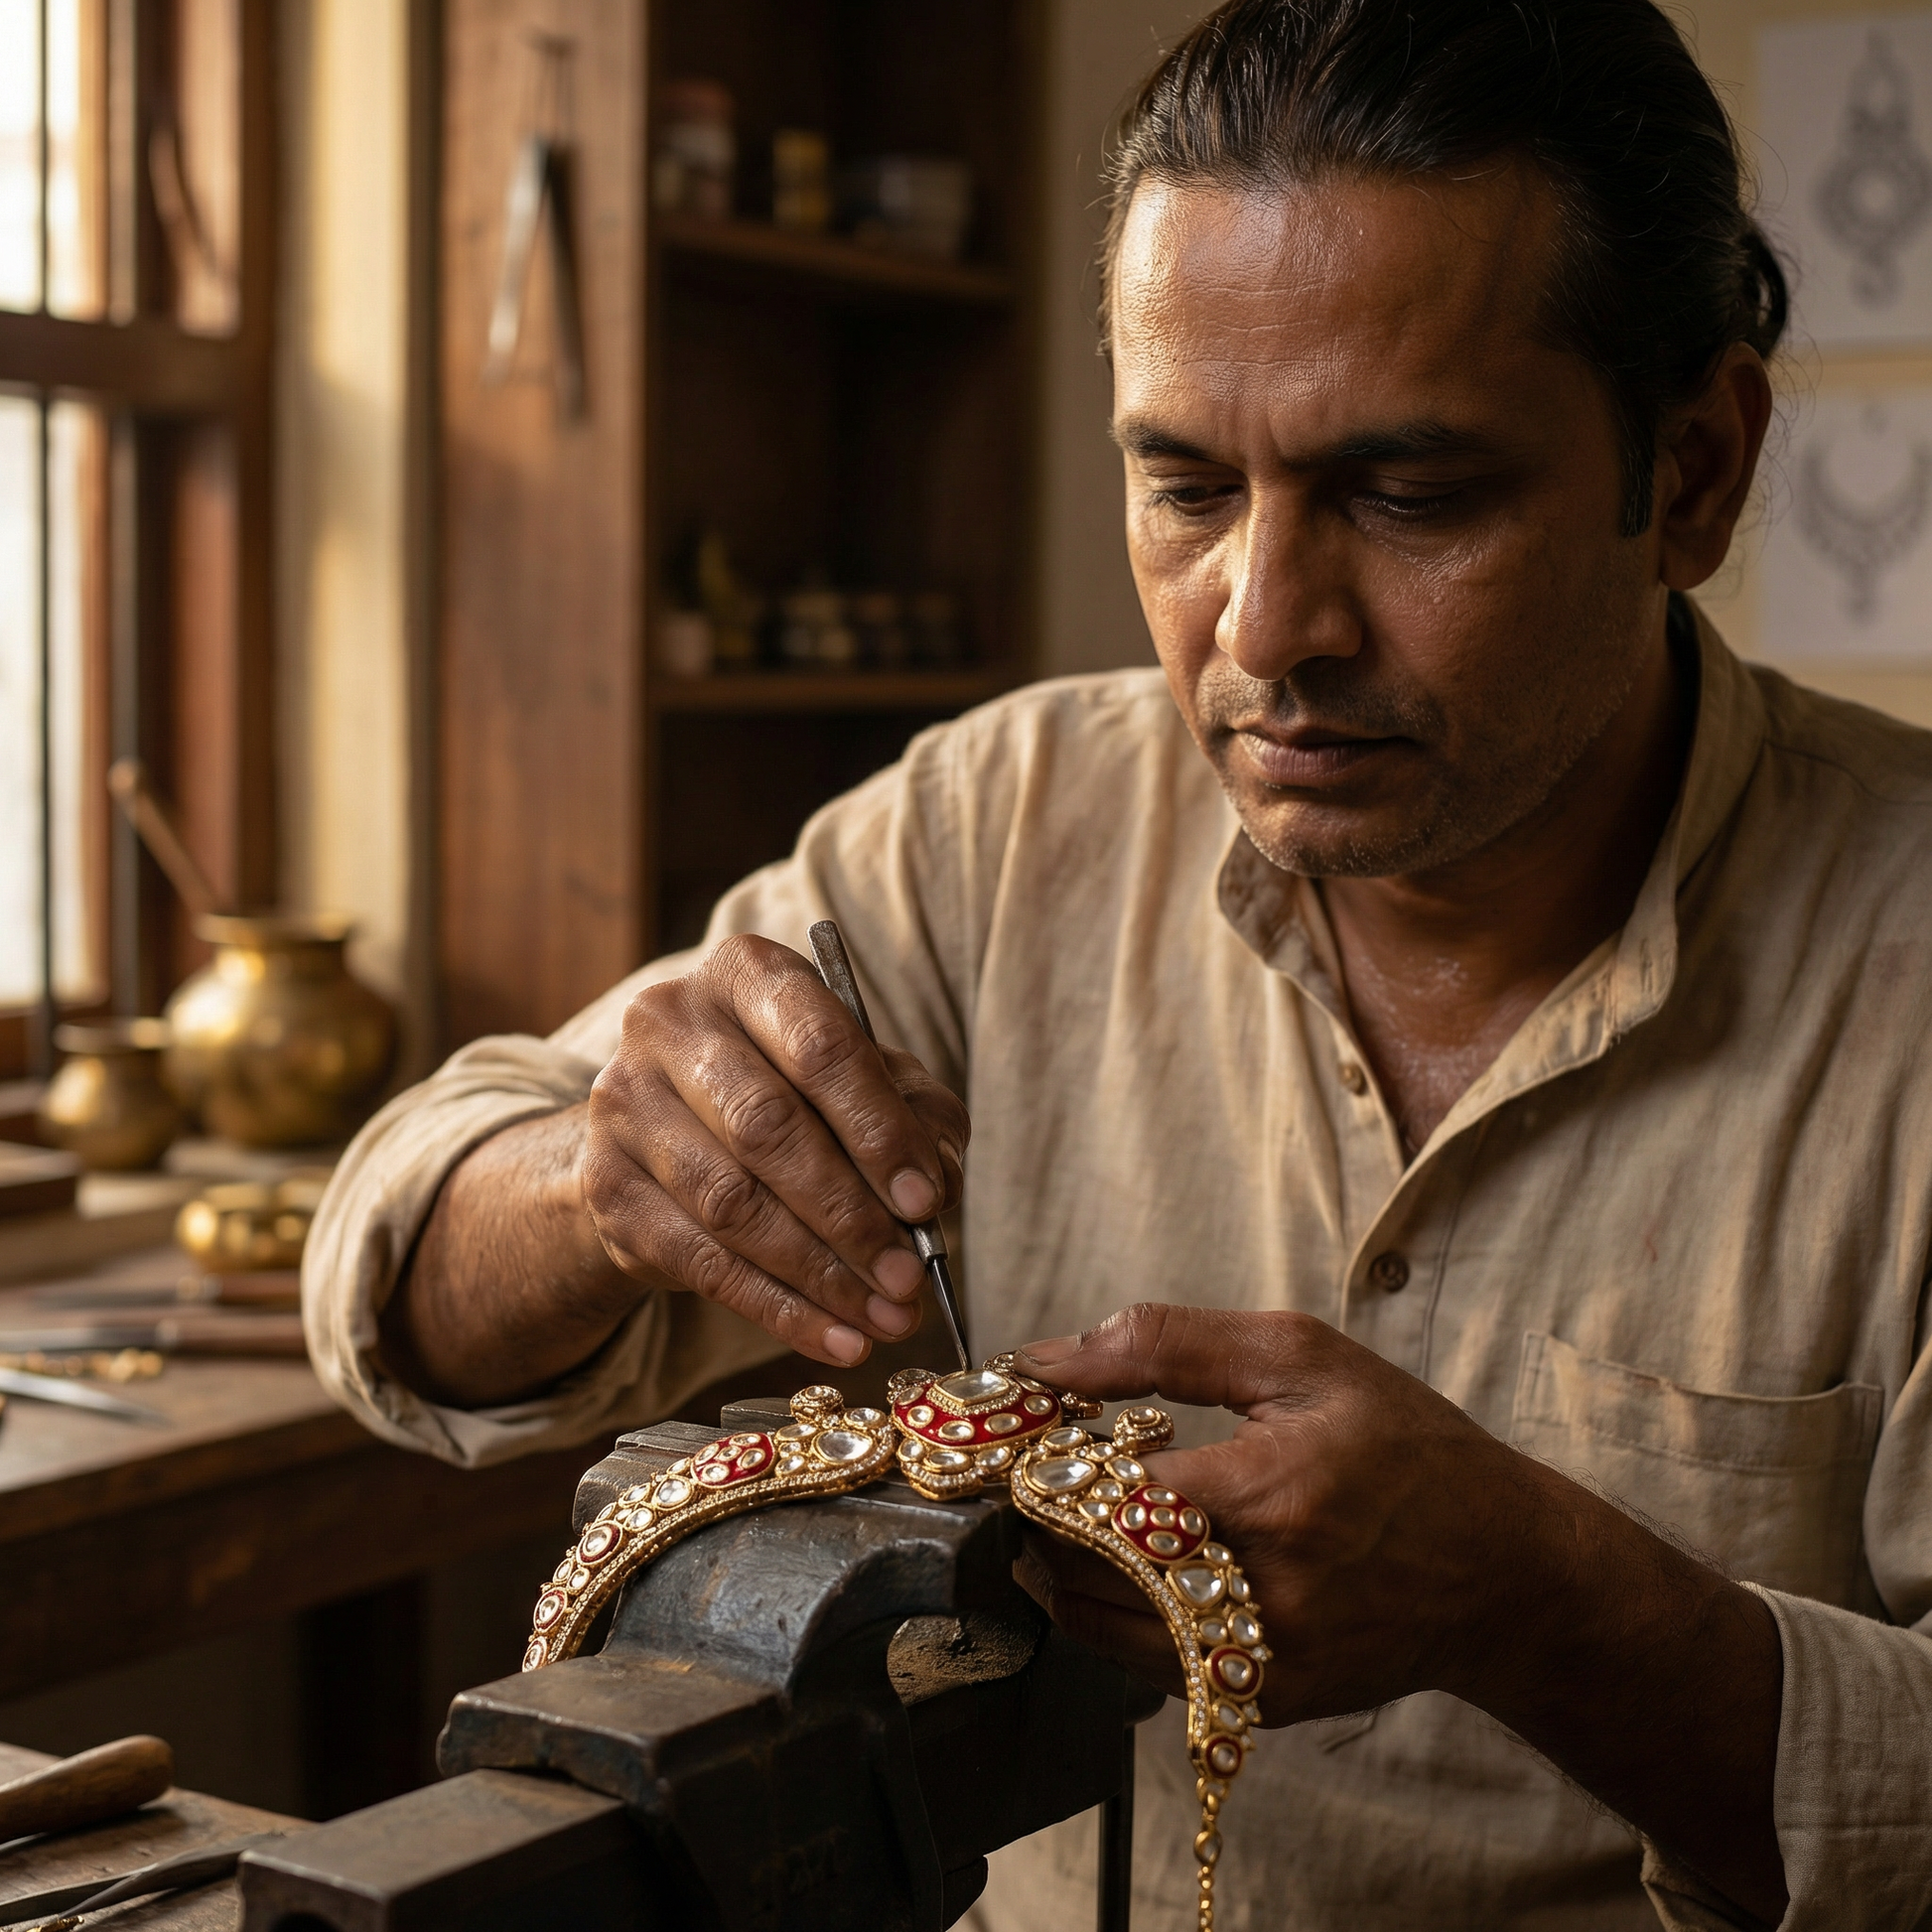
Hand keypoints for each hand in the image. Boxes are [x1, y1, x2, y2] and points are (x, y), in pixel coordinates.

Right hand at [580, 933, 969, 1366]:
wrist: (667, 1136)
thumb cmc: (794, 1095)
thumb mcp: (868, 1087)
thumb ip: (918, 1119)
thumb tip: (936, 1184)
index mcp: (747, 973)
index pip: (819, 1047)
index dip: (878, 1129)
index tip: (926, 1200)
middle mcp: (670, 1021)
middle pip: (768, 1128)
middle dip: (850, 1215)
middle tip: (908, 1277)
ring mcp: (625, 1102)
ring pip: (732, 1204)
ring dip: (819, 1274)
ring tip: (885, 1317)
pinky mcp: (606, 1185)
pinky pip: (699, 1261)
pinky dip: (776, 1309)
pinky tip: (835, 1338)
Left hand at [1013, 1304, 1556, 1723]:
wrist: (1504, 1571)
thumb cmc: (1404, 1446)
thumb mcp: (1299, 1358)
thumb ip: (1163, 1344)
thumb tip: (1043, 1360)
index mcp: (1272, 1492)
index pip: (1103, 1488)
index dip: (1048, 1459)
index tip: (1025, 1434)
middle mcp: (1264, 1593)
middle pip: (1089, 1565)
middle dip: (1041, 1515)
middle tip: (1027, 1475)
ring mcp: (1262, 1662)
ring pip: (1102, 1626)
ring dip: (1063, 1569)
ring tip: (1059, 1517)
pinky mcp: (1262, 1703)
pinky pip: (1145, 1665)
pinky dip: (1114, 1614)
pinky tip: (1122, 1565)